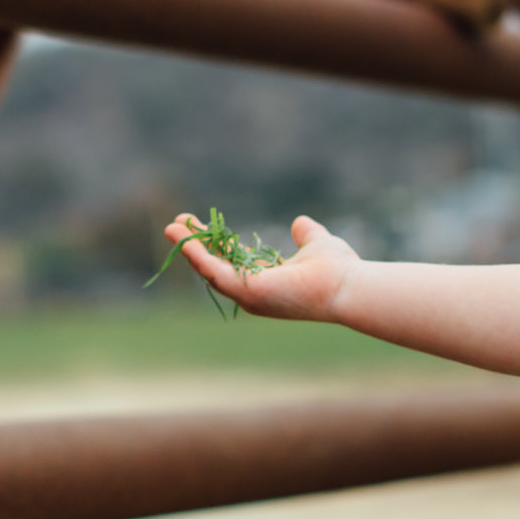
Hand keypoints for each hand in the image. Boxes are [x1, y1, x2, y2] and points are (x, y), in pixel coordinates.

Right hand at [162, 213, 357, 322]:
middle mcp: (252, 293)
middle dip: (193, 246)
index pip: (231, 263)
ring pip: (209, 270)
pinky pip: (215, 273)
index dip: (213, 244)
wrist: (347, 284)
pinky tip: (185, 239)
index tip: (198, 224)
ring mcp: (248, 296)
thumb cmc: (338, 270)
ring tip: (172, 228)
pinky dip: (198, 256)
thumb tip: (300, 223)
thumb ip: (306, 234)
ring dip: (189, 248)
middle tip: (175, 225)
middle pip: (214, 267)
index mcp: (265, 282)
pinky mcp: (247, 292)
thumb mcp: (316, 243)